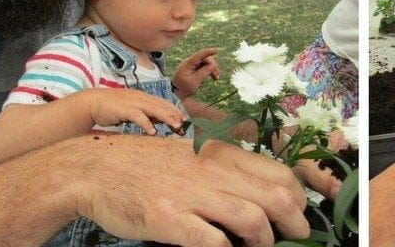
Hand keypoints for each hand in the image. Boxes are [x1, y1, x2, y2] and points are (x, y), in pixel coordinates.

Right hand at [79, 136, 308, 245]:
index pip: (279, 174)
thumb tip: (253, 199)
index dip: (297, 199)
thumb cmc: (144, 166)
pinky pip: (211, 240)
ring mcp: (192, 194)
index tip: (298, 216)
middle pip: (275, 197)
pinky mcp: (170, 217)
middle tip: (296, 238)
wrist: (97, 166)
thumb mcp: (191, 159)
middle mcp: (213, 171)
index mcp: (221, 156)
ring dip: (264, 241)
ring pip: (252, 218)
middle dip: (294, 224)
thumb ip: (221, 175)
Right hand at [81, 88, 185, 134]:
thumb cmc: (113, 108)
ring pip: (154, 109)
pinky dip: (146, 123)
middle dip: (174, 115)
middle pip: (162, 106)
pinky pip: (138, 116)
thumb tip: (158, 122)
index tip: (184, 122)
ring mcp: (133, 103)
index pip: (163, 103)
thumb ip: (145, 113)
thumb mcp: (132, 109)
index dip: (174, 112)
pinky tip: (152, 132)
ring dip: (166, 118)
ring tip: (176, 126)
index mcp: (144, 98)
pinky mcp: (124, 110)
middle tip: (184, 126)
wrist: (93, 103)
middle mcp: (141, 98)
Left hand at [171, 47, 219, 99]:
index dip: (207, 52)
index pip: (198, 55)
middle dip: (212, 65)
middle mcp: (190, 62)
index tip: (215, 50)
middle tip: (216, 75)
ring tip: (216, 78)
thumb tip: (212, 66)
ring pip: (206, 62)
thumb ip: (203, 73)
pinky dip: (210, 71)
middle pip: (205, 59)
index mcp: (188, 64)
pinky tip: (214, 77)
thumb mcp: (194, 82)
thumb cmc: (183, 88)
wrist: (176, 93)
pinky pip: (205, 66)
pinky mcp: (195, 68)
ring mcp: (193, 65)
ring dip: (212, 69)